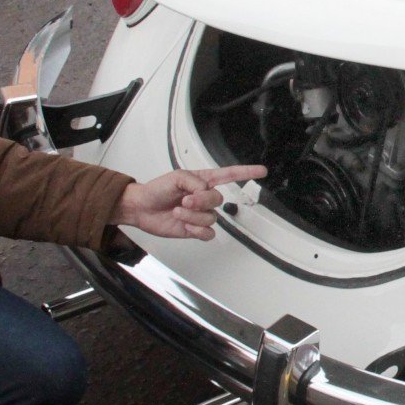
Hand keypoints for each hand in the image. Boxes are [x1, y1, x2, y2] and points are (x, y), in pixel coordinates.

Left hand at [114, 165, 266, 239]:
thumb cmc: (157, 189)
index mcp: (203, 181)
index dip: (246, 173)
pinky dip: (197, 229)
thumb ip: (194, 182)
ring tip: (178, 211)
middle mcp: (204, 197)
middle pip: (219, 199)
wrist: (142, 208)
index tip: (262, 171)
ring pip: (211, 217)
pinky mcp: (195, 229)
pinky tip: (185, 225)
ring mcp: (201, 214)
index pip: (230, 175)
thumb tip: (205, 192)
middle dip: (201, 201)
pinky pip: (208, 233)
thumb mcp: (176, 177)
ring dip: (192, 215)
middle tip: (185, 200)